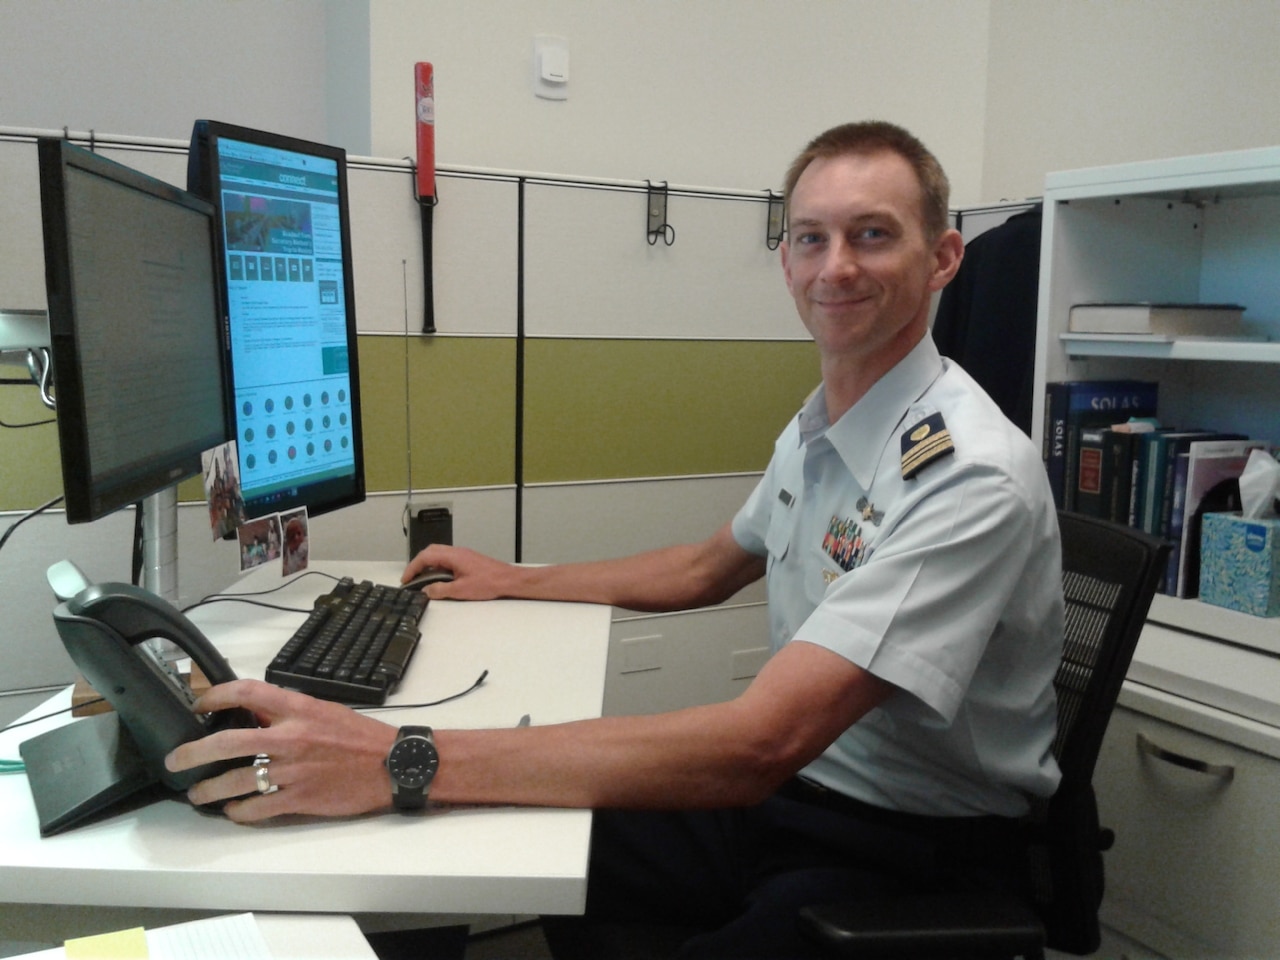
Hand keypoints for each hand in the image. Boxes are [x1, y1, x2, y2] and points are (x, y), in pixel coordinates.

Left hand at [165, 679, 397, 822]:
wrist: (392, 765)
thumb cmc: (360, 736)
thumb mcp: (324, 711)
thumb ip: (288, 713)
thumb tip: (253, 716)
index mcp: (298, 709)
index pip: (247, 692)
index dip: (214, 696)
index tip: (197, 704)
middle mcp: (291, 737)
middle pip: (227, 742)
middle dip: (192, 752)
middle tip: (175, 760)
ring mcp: (293, 771)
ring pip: (235, 782)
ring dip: (209, 790)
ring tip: (197, 793)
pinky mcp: (300, 799)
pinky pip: (257, 808)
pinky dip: (239, 811)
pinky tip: (233, 810)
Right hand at [402, 544, 522, 600]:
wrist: (508, 580)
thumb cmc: (489, 583)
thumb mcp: (461, 590)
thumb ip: (440, 590)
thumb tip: (426, 591)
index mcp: (453, 556)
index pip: (425, 557)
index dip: (412, 568)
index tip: (405, 579)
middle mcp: (456, 552)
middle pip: (430, 552)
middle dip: (417, 564)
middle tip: (410, 578)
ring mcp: (462, 555)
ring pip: (438, 554)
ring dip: (427, 565)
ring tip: (421, 579)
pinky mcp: (467, 560)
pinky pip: (447, 559)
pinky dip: (437, 567)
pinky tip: (438, 579)